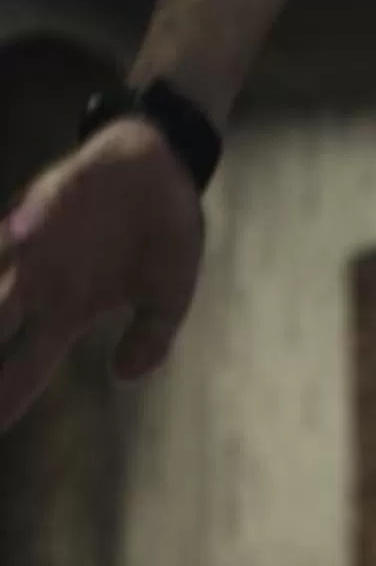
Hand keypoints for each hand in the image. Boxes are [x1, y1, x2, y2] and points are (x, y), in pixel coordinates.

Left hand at [0, 117, 206, 430]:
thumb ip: (150, 339)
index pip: (28, 363)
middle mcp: (40, 279)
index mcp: (68, 309)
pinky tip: (19, 236)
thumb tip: (122, 377)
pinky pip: (29, 217)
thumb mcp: (169, 299)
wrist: (166, 169)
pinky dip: (22, 231)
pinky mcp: (50, 198)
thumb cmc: (163, 235)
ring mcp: (38, 240)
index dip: (9, 396)